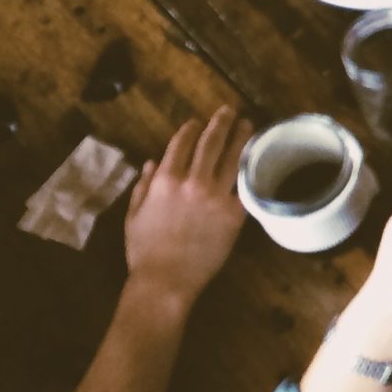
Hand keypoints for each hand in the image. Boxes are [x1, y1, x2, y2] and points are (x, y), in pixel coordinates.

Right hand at [123, 108, 251, 302]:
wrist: (167, 280)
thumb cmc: (145, 250)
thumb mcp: (134, 214)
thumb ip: (143, 186)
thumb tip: (151, 162)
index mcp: (165, 180)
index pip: (182, 143)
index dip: (191, 129)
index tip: (198, 121)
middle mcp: (192, 182)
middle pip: (211, 143)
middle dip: (221, 123)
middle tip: (230, 110)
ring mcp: (216, 197)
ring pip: (233, 158)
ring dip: (241, 137)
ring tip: (248, 125)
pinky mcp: (235, 214)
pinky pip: (246, 185)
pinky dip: (250, 168)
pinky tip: (257, 157)